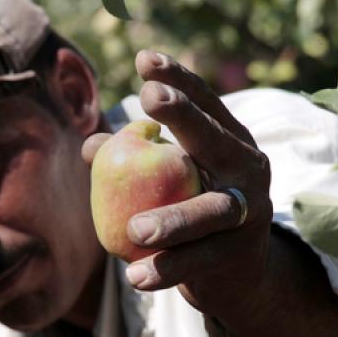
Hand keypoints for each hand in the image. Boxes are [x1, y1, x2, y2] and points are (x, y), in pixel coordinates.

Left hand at [84, 51, 337, 336]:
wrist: (239, 273)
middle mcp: (247, 168)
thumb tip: (89, 146)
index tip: (145, 59)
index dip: (177, 79)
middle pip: (215, 140)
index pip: (204, 102)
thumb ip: (131, 160)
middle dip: (184, 117)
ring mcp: (248, 212)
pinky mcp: (240, 255)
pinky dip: (167, 270)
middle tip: (148, 100)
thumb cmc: (193, 209)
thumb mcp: (170, 179)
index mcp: (230, 141)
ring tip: (134, 231)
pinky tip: (135, 277)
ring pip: (210, 212)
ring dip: (173, 220)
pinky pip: (199, 262)